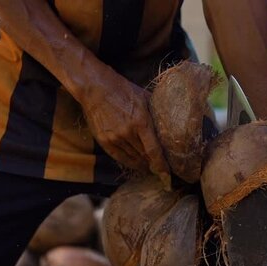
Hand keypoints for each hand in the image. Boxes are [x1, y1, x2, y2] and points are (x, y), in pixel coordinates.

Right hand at [81, 66, 169, 186]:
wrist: (95, 88)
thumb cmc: (124, 90)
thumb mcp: (145, 98)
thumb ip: (156, 113)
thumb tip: (171, 124)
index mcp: (141, 121)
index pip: (154, 150)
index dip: (162, 166)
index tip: (168, 176)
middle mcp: (127, 132)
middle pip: (144, 157)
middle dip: (154, 165)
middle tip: (162, 170)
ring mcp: (114, 138)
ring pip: (132, 159)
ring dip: (143, 165)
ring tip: (151, 168)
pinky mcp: (104, 141)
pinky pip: (119, 157)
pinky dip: (129, 163)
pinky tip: (137, 165)